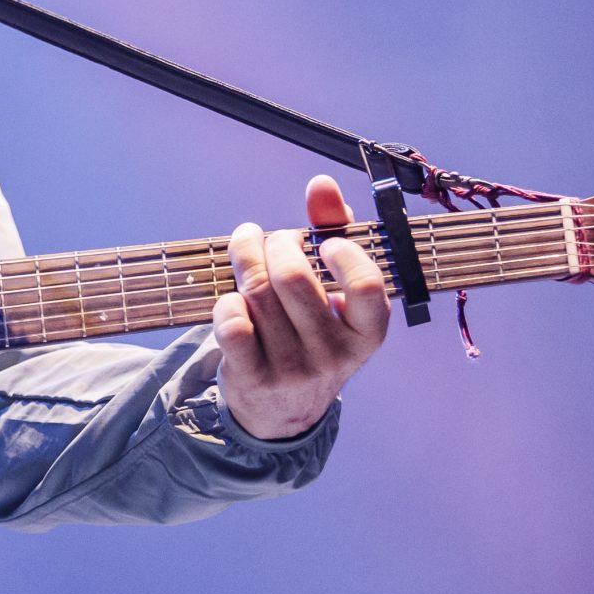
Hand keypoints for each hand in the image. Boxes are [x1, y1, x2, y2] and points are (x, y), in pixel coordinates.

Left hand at [212, 176, 390, 439]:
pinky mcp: (253, 378)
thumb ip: (333, 232)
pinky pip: (232, 324)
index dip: (343, 254)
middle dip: (275, 244)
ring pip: (257, 294)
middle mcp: (335, 355)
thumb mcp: (335, 293)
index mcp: (367, 332)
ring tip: (244, 249)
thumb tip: (321, 184)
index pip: (367, 286)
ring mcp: (293, 370)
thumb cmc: (312, 332)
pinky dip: (226, 300)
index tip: (323, 243)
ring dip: (244, 260)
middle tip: (268, 239)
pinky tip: (231, 295)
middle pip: (294, 279)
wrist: (283, 410)